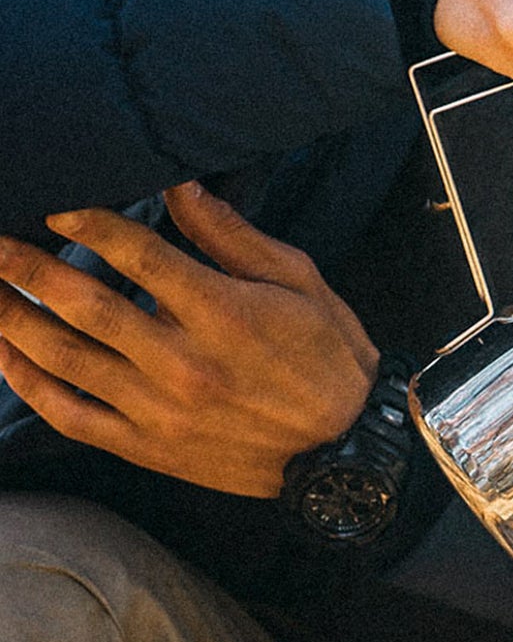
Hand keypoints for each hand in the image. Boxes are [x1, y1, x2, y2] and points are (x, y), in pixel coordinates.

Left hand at [0, 183, 378, 498]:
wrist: (349, 455)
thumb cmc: (330, 363)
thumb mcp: (302, 285)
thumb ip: (232, 237)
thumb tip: (179, 186)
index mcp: (223, 314)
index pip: (134, 253)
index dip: (84, 221)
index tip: (53, 203)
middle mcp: (184, 362)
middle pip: (81, 302)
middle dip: (23, 262)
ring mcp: (161, 409)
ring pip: (62, 356)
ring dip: (9, 315)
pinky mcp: (151, 447)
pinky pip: (72, 416)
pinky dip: (27, 384)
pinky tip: (4, 354)